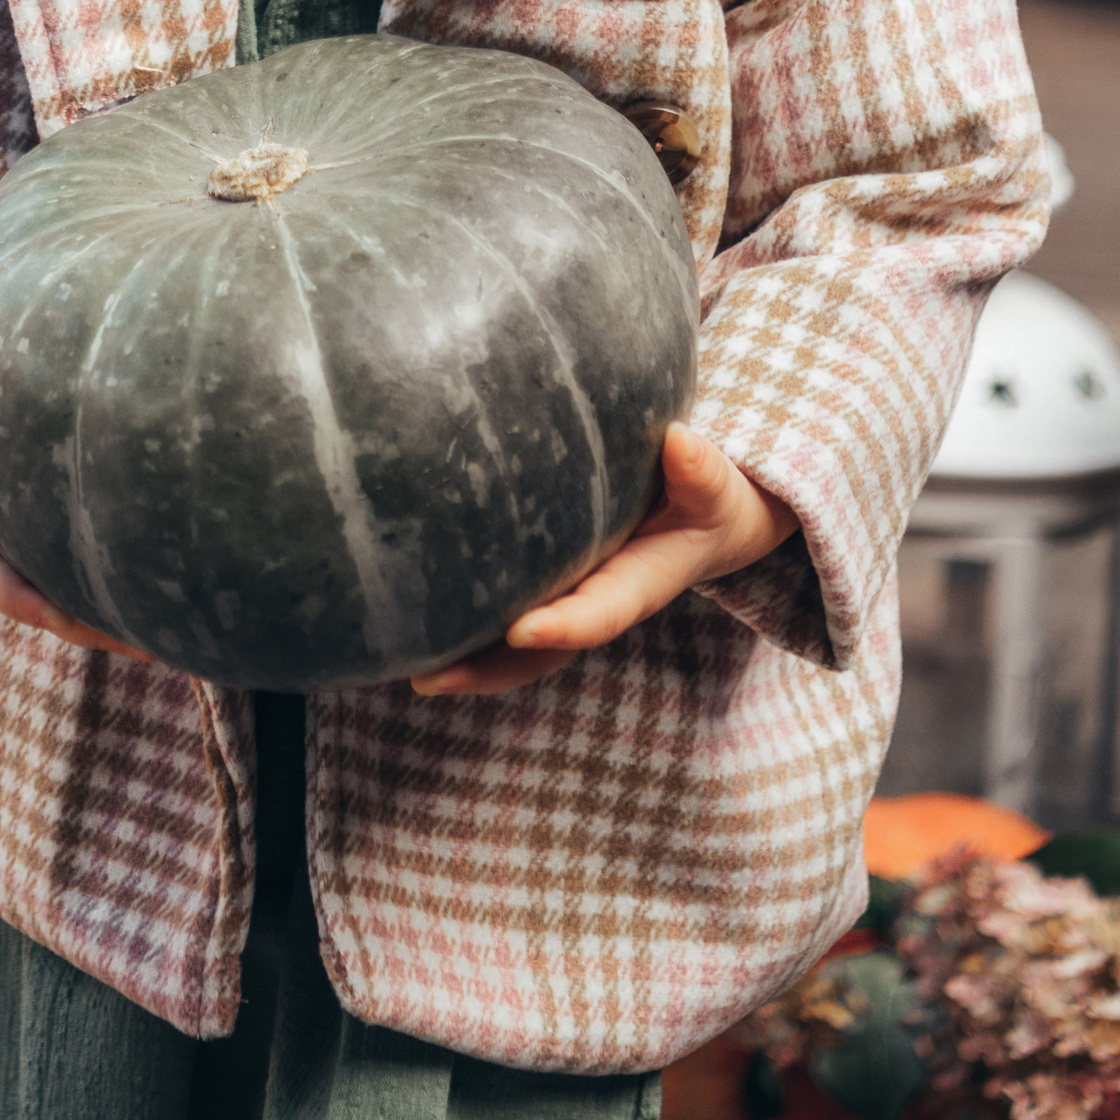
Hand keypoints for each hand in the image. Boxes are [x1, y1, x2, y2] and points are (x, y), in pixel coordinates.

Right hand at [0, 327, 146, 658]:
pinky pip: (85, 537)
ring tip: (184, 628)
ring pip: (70, 574)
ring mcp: (20, 518)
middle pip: (43, 591)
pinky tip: (179, 562)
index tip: (64, 616)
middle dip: (91, 622)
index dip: (22, 597)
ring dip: (118, 603)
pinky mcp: (47, 497)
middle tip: (152, 642)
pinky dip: (124, 555)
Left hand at [410, 423, 798, 696]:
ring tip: (401, 662)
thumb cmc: (709, 499)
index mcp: (639, 583)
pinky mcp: (544, 580)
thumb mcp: (717, 489)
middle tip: (429, 677)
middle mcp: (595, 599)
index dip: (564, 626)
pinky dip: (462, 620)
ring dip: (464, 656)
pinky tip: (406, 618)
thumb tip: (679, 443)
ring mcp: (566, 596)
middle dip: (488, 667)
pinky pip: (501, 609)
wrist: (708, 517)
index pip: (600, 610)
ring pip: (512, 643)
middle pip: (540, 649)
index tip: (523, 631)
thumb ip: (702, 474)